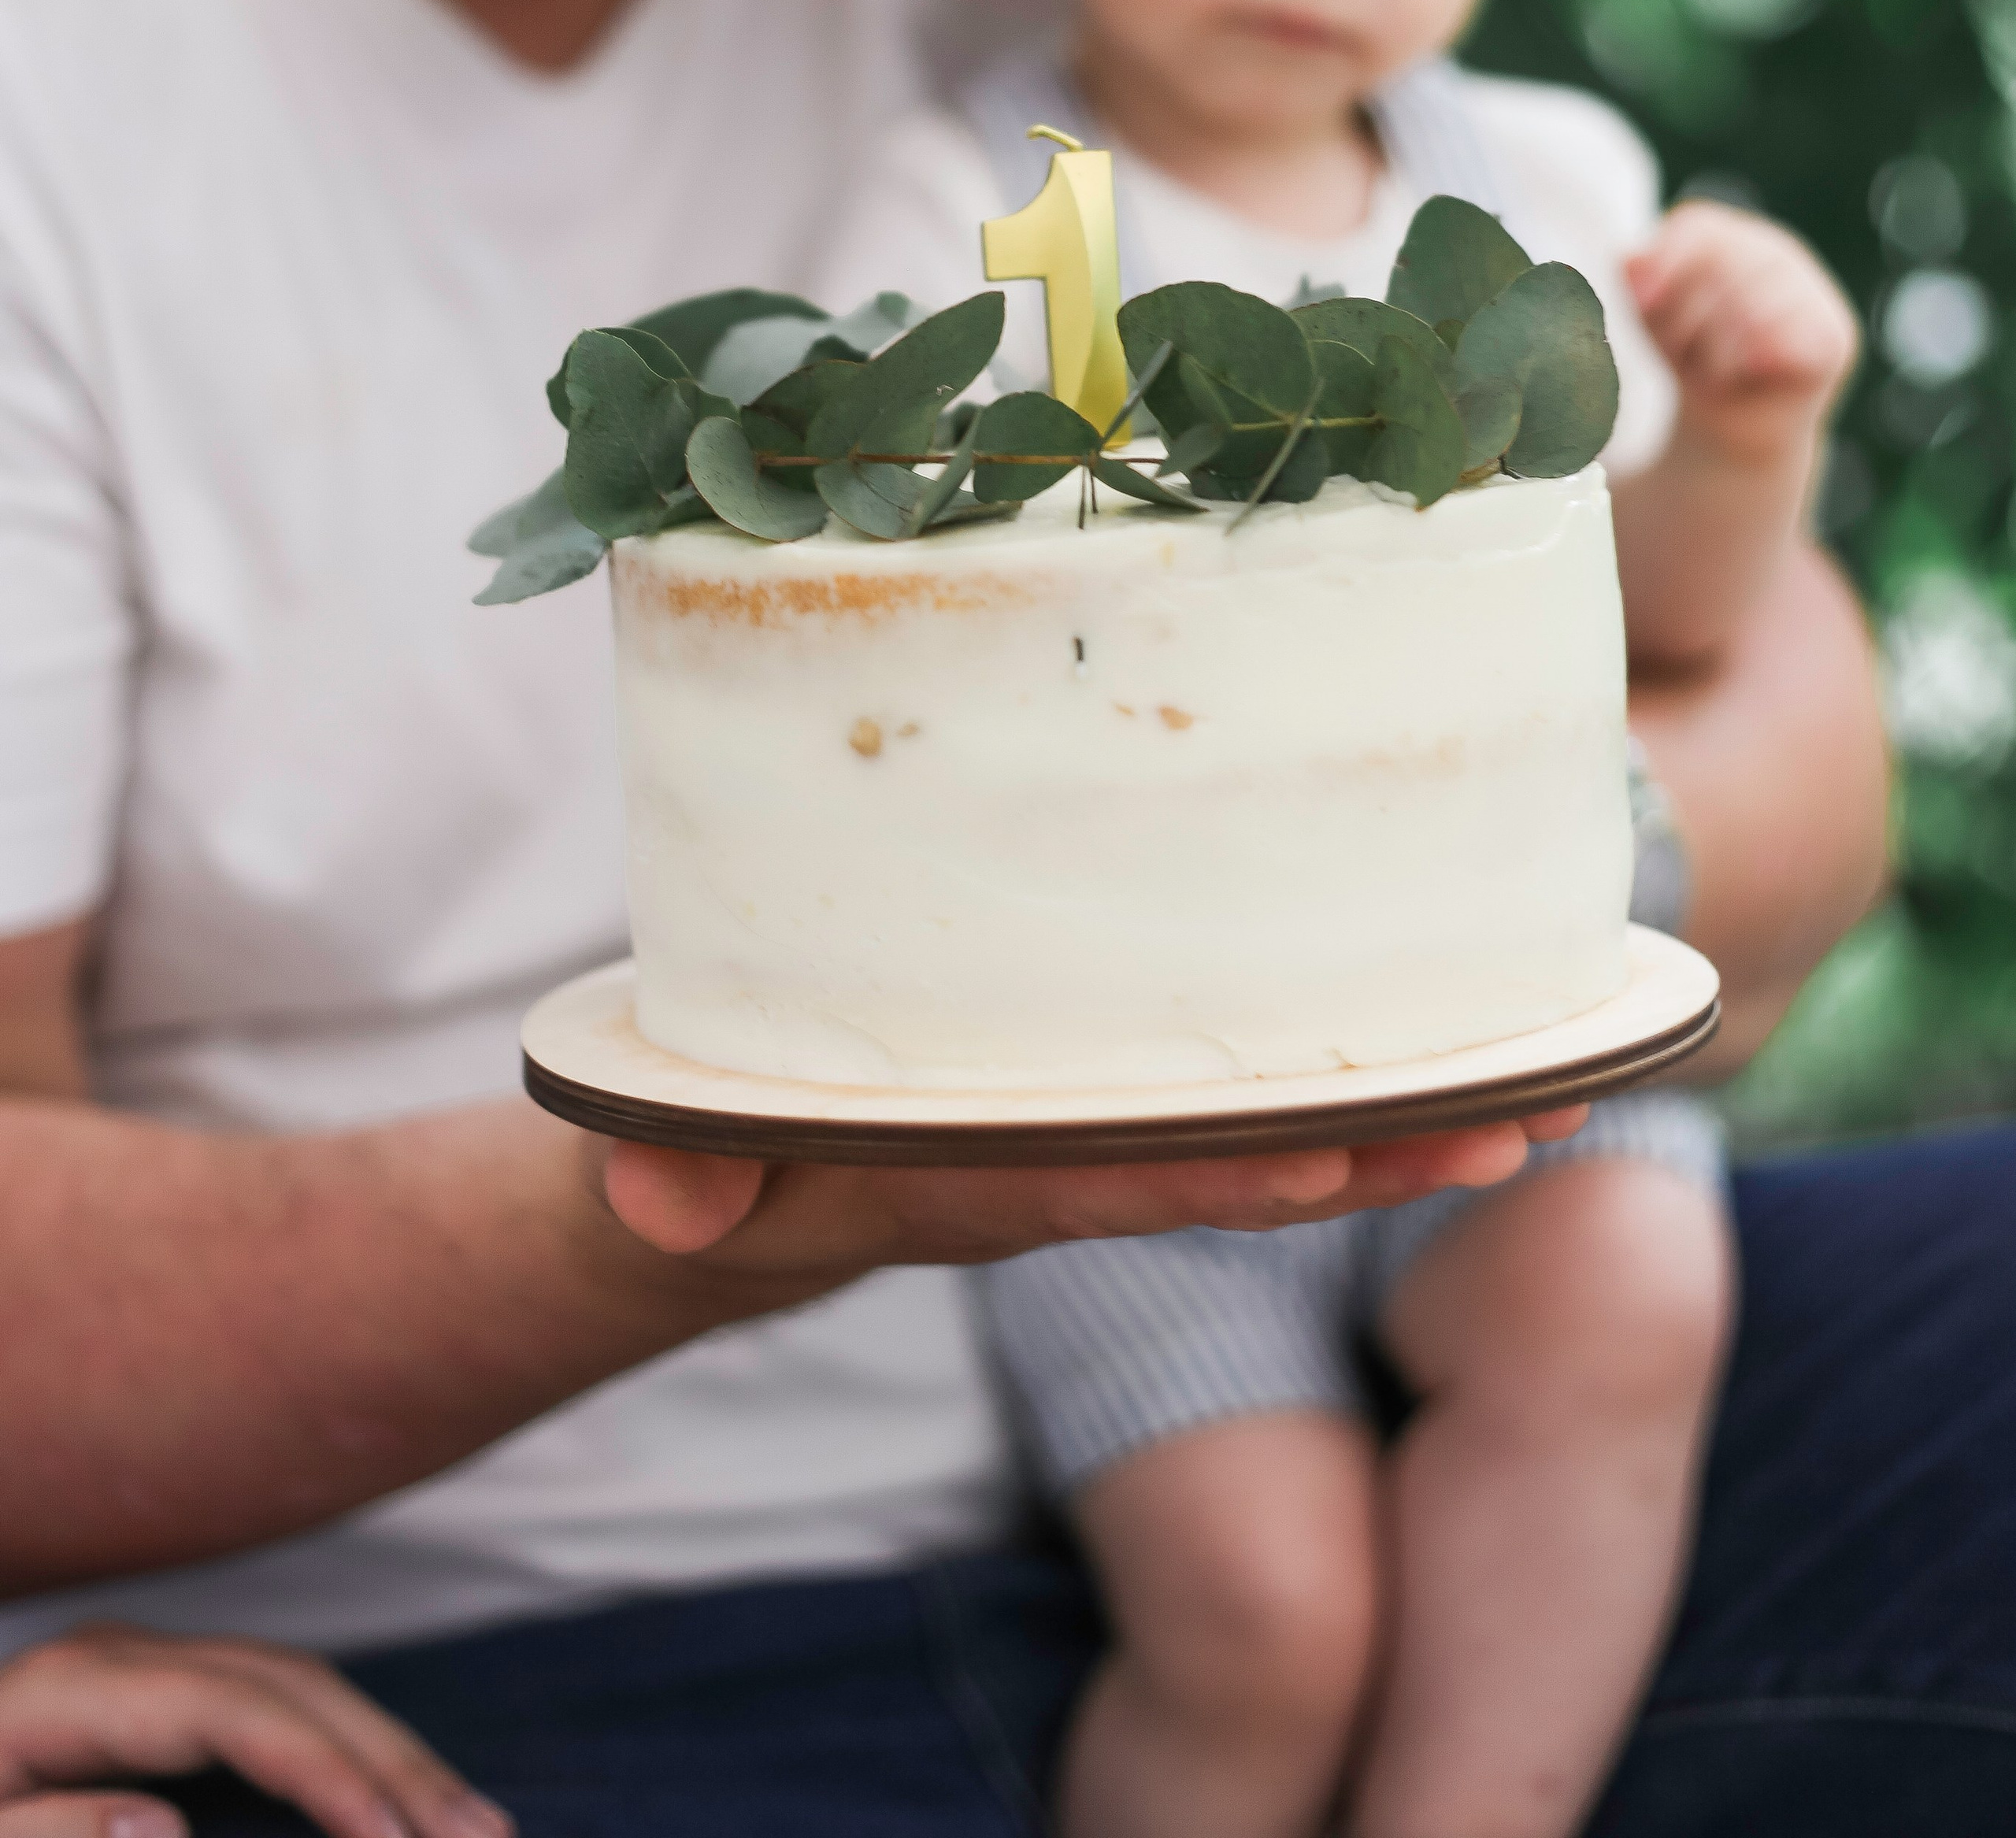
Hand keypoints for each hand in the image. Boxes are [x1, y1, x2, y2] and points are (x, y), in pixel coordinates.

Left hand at [0, 1628, 511, 1837]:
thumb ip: (40, 1834)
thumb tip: (164, 1821)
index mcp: (70, 1693)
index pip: (235, 1711)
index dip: (324, 1769)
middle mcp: (119, 1662)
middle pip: (290, 1686)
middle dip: (392, 1758)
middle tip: (485, 1836)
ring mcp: (145, 1673)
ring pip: (299, 1688)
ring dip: (388, 1751)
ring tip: (470, 1823)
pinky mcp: (158, 1703)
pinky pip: (278, 1708)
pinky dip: (348, 1748)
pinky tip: (399, 1797)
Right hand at [596, 1115, 1580, 1283]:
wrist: (722, 1189)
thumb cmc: (709, 1151)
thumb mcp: (674, 1162)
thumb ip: (674, 1179)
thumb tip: (662, 1204)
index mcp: (963, 1177)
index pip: (1103, 1179)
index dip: (1208, 1172)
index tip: (1321, 1156)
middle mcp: (1053, 1176)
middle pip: (1226, 1170)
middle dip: (1367, 1153)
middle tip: (1514, 1121)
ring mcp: (1084, 1148)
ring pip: (1258, 1142)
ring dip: (1395, 1129)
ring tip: (1542, 1096)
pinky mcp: (1097, 1110)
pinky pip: (1236, 1107)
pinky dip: (1348, 1090)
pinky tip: (1457, 1060)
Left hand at [1626, 201, 1857, 463]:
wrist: (1733, 424)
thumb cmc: (1693, 358)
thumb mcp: (1655, 318)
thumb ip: (1640, 281)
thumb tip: (1629, 259)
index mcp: (1728, 237)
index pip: (1699, 227)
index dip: (1665, 260)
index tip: (1641, 302)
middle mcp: (1775, 252)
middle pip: (1720, 267)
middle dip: (1686, 320)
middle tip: (1680, 355)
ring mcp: (1811, 289)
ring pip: (1752, 306)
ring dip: (1717, 351)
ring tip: (1713, 372)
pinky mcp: (1833, 334)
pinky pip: (1787, 340)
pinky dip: (1755, 363)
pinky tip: (1749, 374)